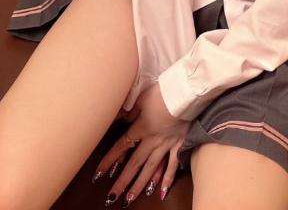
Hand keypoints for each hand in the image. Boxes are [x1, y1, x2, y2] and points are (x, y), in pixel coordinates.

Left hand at [92, 82, 189, 203]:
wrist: (187, 92)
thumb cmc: (164, 92)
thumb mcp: (142, 97)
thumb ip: (130, 110)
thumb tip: (120, 118)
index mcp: (142, 128)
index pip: (122, 146)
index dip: (109, 160)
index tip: (98, 174)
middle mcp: (152, 140)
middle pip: (135, 163)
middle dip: (122, 182)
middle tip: (111, 198)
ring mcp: (167, 144)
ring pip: (151, 169)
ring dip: (139, 185)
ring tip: (129, 200)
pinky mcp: (180, 144)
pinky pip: (173, 165)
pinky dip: (167, 179)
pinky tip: (161, 192)